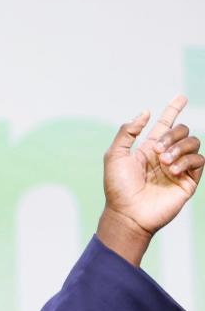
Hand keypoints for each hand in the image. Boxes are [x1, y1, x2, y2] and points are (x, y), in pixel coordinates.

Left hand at [99, 94, 202, 263]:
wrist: (128, 213)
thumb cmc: (118, 187)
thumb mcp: (114, 155)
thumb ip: (127, 132)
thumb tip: (145, 113)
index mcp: (149, 149)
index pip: (166, 124)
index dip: (173, 110)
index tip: (181, 97)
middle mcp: (166, 156)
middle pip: (182, 130)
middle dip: (171, 134)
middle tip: (157, 150)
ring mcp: (179, 168)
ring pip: (194, 143)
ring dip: (179, 147)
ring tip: (164, 162)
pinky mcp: (189, 181)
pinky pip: (199, 160)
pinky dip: (187, 160)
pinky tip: (172, 169)